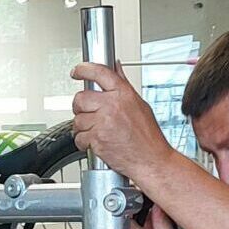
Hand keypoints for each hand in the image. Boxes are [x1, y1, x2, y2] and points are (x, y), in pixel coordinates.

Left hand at [71, 62, 175, 180]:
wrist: (151, 160)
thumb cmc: (148, 137)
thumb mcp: (140, 104)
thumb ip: (124, 86)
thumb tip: (116, 69)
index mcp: (123, 94)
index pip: (99, 72)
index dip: (84, 69)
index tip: (77, 71)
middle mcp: (112, 106)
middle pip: (80, 98)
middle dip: (79, 107)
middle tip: (86, 113)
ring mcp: (103, 122)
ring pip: (77, 120)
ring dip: (82, 127)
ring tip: (95, 131)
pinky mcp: (97, 139)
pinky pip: (79, 137)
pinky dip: (83, 142)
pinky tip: (94, 143)